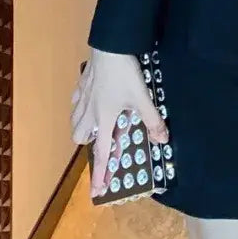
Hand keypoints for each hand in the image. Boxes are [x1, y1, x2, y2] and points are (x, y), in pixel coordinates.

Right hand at [70, 48, 167, 197]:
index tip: (97, 191)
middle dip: (87, 144)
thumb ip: (152, 120)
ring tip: (95, 124)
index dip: (100, 173)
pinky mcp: (82, 83)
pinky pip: (76, 100)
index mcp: (104, 119)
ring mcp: (83, 96)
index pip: (101, 152)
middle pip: (79, 137)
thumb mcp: (142, 98)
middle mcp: (89, 111)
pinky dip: (80, 105)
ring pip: (74, 119)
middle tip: (102, 141)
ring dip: (82, 126)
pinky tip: (89, 100)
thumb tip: (163, 140)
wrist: (109, 47)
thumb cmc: (124, 74)